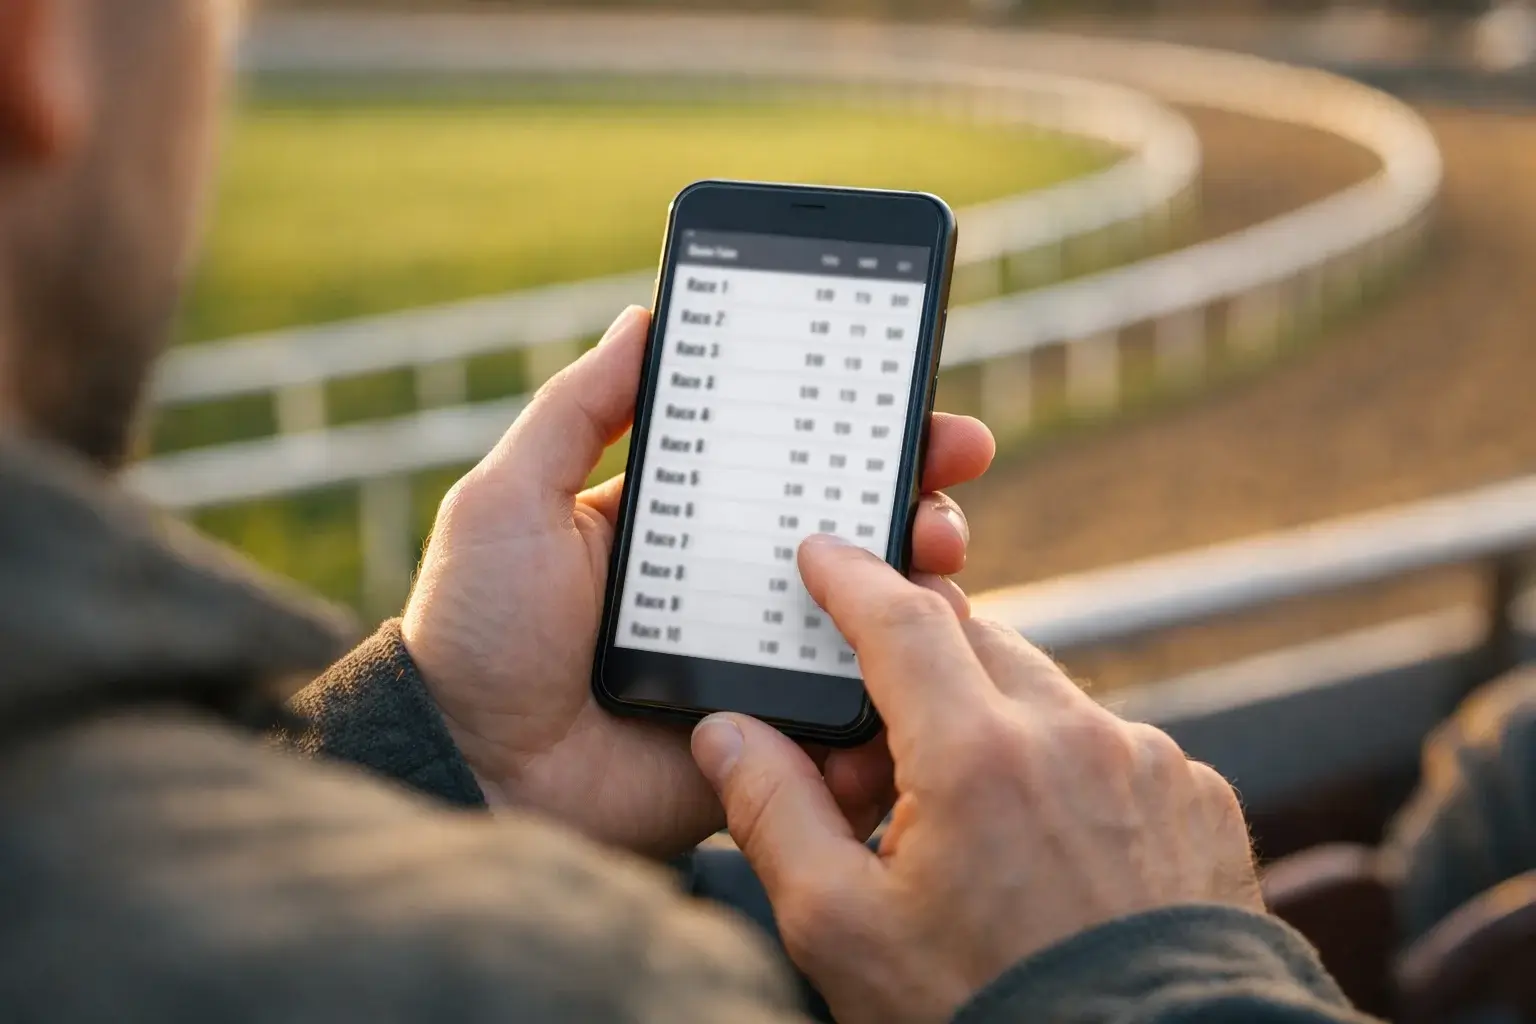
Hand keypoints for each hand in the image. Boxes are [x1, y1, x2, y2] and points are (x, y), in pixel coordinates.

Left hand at [401, 306, 995, 858]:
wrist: (476, 773)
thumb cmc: (477, 633)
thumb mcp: (511, 500)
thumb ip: (577, 411)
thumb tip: (643, 317)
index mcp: (678, 525)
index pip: (781, 460)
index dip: (847, 423)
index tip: (907, 389)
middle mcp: (729, 586)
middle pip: (845, 526)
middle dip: (912, 485)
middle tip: (952, 461)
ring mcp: (756, 660)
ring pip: (868, 609)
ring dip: (922, 572)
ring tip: (937, 551)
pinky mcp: (771, 732)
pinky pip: (856, 699)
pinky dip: (902, 671)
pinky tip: (926, 639)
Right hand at [691, 535, 1262, 1023]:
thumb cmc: (986, 1017)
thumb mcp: (843, 930)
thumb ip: (774, 813)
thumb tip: (727, 735)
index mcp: (977, 755)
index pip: (901, 620)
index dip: (852, 578)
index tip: (825, 554)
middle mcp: (1075, 736)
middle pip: (977, 644)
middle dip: (919, 663)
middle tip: (877, 748)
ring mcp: (1151, 764)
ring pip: (1047, 695)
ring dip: (994, 721)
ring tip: (966, 820)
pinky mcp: (1200, 800)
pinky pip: (1114, 747)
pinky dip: (1067, 767)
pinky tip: (1050, 846)